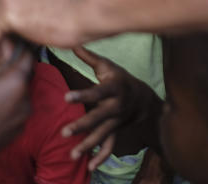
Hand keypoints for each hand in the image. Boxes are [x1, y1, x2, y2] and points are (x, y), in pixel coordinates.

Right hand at [0, 37, 33, 159]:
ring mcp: (21, 122)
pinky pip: (14, 114)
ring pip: (19, 98)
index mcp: (16, 83)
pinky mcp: (14, 135)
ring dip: (8, 90)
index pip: (27, 59)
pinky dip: (6, 107)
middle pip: (23, 79)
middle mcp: (25, 102)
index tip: (14, 42)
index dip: (21, 48)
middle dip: (12, 71)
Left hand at [63, 47, 160, 170]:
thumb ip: (88, 56)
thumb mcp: (107, 65)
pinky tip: (90, 166)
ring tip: (72, 155)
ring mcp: (116, 122)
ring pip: (102, 135)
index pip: (96, 92)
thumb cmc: (120, 78)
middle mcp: (115, 107)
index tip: (65, 97)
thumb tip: (71, 41)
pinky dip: (101, 157)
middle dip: (81, 126)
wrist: (143, 98)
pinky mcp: (116, 131)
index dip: (82, 95)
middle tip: (64, 132)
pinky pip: (110, 146)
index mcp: (113, 89)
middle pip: (97, 118)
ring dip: (88, 146)